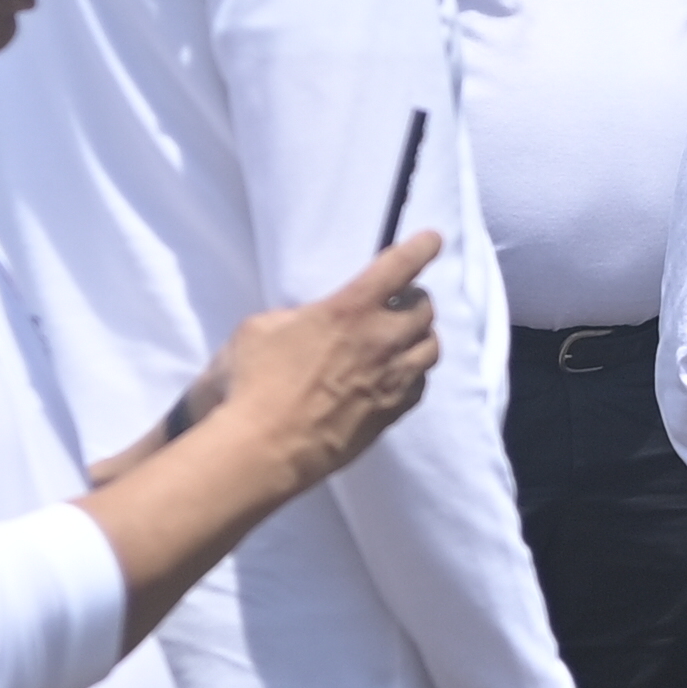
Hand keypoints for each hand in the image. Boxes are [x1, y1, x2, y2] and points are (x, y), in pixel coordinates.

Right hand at [194, 232, 440, 483]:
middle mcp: (382, 340)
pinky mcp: (392, 413)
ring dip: (421, 336)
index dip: (421, 249)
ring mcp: (392, 379)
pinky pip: (420, 385)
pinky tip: (398, 375)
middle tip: (401, 301)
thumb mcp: (260, 329)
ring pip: (431, 348)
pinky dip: (415, 373)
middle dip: (416, 299)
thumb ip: (296, 316)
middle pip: (425, 309)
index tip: (433, 240)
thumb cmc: (253, 384)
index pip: (399, 267)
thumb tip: (310, 321)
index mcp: (350, 310)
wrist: (266, 448)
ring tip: (404, 337)